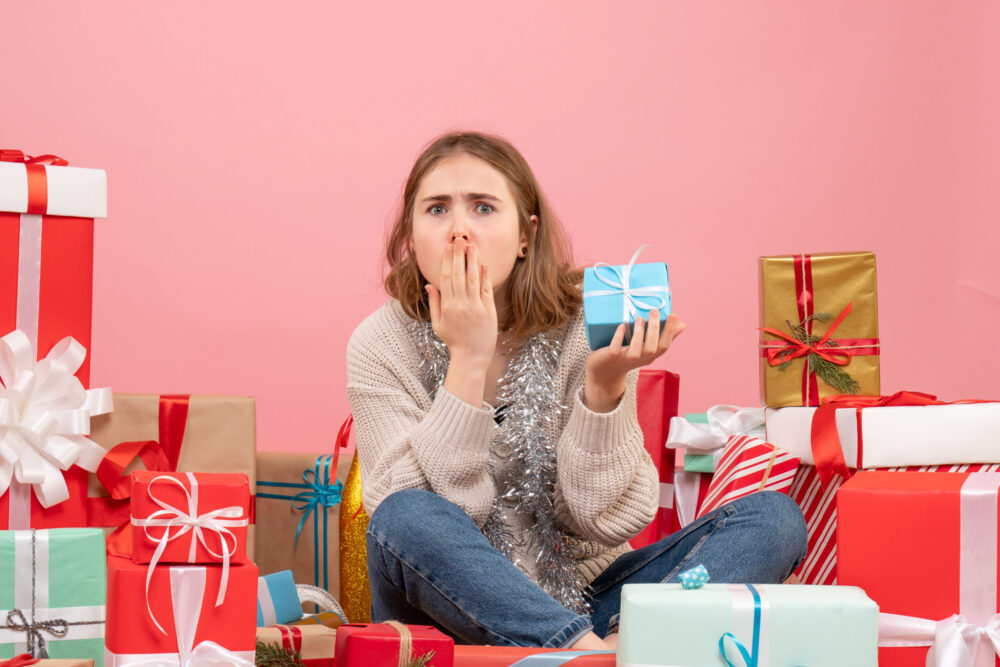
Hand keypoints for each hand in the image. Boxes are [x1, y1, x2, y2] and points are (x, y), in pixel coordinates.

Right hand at [425, 239, 497, 404]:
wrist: (471, 357)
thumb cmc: (454, 341)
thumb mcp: (438, 324)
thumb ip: (435, 303)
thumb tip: (429, 285)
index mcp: (447, 306)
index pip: (446, 278)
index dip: (447, 261)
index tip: (448, 247)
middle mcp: (461, 304)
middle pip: (458, 275)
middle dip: (458, 255)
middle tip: (459, 239)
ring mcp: (476, 307)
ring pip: (473, 279)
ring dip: (472, 261)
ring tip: (471, 246)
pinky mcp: (488, 311)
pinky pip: (486, 290)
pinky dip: (485, 277)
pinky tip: (483, 264)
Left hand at [584, 310, 685, 411]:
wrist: (604, 372)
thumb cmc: (627, 355)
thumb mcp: (646, 347)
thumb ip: (662, 336)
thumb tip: (682, 324)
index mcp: (650, 355)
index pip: (665, 346)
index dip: (670, 331)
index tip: (673, 315)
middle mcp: (640, 358)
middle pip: (652, 348)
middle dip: (655, 330)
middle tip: (654, 311)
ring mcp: (625, 359)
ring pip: (636, 350)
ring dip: (639, 334)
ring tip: (640, 318)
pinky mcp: (611, 357)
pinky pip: (615, 349)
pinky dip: (619, 338)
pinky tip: (622, 326)